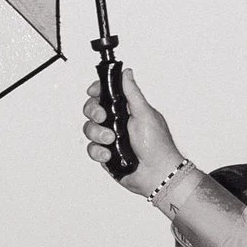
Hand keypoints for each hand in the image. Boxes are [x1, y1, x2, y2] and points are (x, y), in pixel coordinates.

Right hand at [80, 65, 181, 200]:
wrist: (156, 173)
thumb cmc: (157, 145)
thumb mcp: (144, 113)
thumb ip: (132, 93)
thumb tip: (126, 73)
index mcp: (127, 109)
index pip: (105, 94)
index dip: (97, 91)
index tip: (94, 92)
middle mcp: (116, 122)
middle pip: (92, 110)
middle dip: (94, 113)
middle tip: (103, 117)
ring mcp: (109, 138)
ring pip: (89, 129)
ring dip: (98, 134)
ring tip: (111, 140)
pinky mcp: (105, 154)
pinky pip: (91, 148)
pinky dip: (98, 151)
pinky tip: (110, 154)